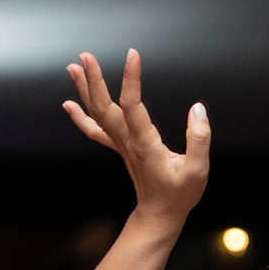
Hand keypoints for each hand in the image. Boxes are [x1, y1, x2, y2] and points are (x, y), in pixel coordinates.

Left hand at [63, 50, 208, 234]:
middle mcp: (128, 142)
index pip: (133, 106)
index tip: (133, 54)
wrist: (159, 215)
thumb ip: (199, 138)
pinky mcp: (120, 148)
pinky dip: (80, 116)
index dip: (131, 79)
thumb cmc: (180, 194)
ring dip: (85, 90)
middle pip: (105, 107)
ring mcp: (121, 145)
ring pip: (98, 114)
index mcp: (146, 144)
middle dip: (94, 80)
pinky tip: (68, 103)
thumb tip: (197, 109)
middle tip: (85, 55)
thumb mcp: (198, 170)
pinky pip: (96, 130)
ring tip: (74, 67)